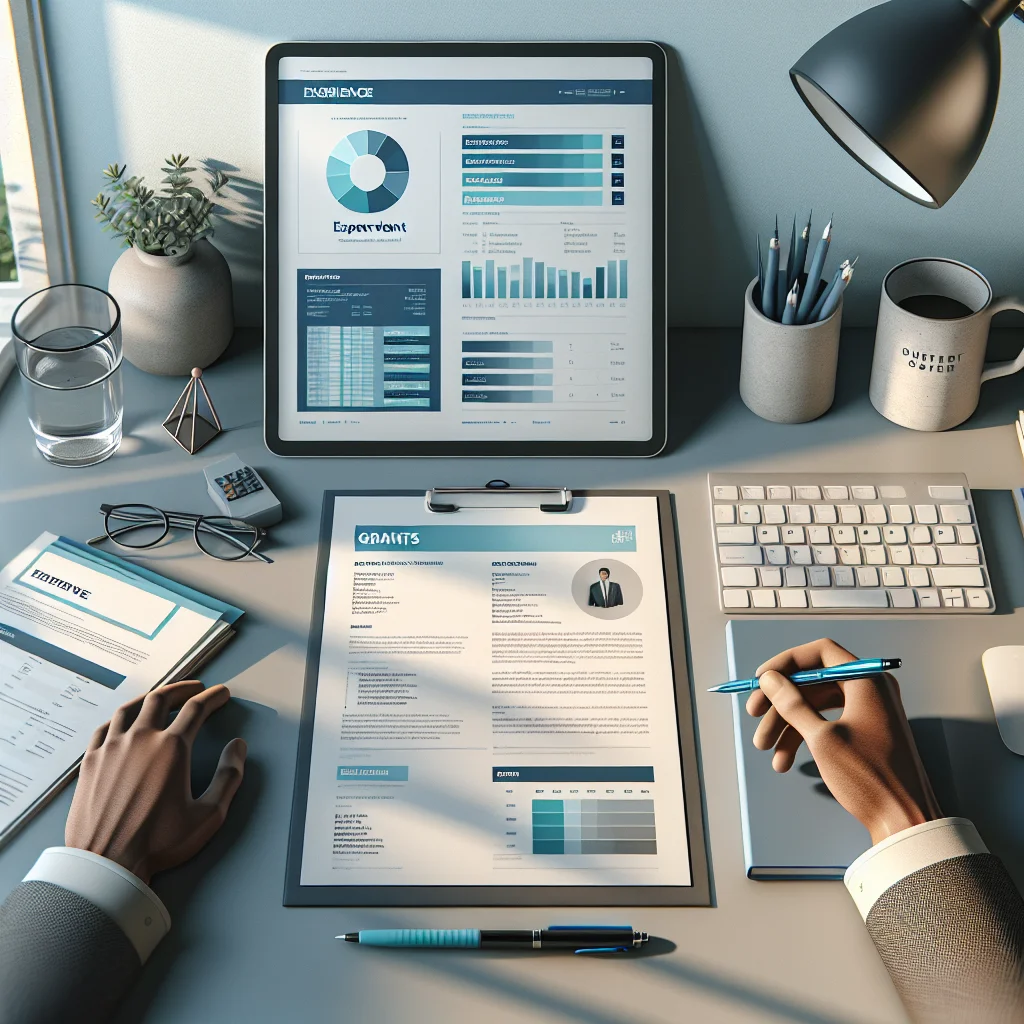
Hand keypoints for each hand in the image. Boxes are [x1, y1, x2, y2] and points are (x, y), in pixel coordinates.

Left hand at [65, 681, 246, 883]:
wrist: (106, 863)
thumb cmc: (159, 843)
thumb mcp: (208, 816)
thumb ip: (229, 777)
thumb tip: (238, 747)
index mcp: (172, 748)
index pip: (196, 709)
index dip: (213, 698)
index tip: (222, 694)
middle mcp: (141, 739)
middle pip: (162, 699)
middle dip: (183, 688)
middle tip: (195, 688)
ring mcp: (112, 748)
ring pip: (130, 708)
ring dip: (150, 697)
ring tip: (161, 697)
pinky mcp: (91, 762)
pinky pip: (105, 728)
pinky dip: (120, 717)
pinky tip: (124, 721)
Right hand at [746, 638, 941, 844]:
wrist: (904, 820)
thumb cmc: (868, 776)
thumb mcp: (821, 738)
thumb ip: (792, 704)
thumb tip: (769, 679)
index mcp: (867, 681)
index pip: (820, 653)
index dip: (786, 662)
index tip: (761, 679)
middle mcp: (869, 690)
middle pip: (813, 681)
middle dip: (780, 700)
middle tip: (752, 715)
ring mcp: (867, 712)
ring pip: (815, 706)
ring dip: (786, 725)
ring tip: (765, 749)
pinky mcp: (864, 733)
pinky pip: (826, 724)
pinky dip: (803, 738)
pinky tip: (784, 761)